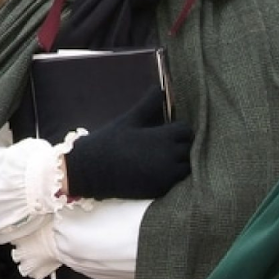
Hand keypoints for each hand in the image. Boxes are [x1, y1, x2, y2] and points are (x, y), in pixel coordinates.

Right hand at [63, 89, 191, 199]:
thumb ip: (148, 104)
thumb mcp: (129, 120)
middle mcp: (168, 156)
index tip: (169, 131)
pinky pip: (175, 182)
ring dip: (180, 162)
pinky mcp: (159, 189)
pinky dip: (171, 177)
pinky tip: (158, 172)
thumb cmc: (109, 141)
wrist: (90, 171)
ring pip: (186, 167)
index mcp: (162, 137)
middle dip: (181, 145)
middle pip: (189, 148)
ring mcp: (165, 175)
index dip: (179, 130)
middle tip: (167, 145)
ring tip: (165, 159)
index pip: (187, 131)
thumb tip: (159, 88)